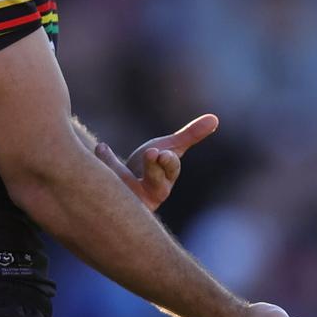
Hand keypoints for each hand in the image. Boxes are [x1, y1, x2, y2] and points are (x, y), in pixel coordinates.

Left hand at [95, 114, 218, 211]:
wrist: (124, 190)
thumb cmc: (152, 167)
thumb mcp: (170, 149)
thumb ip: (190, 136)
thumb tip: (214, 118)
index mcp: (167, 178)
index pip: (171, 170)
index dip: (168, 162)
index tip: (162, 153)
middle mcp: (151, 191)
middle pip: (156, 182)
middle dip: (154, 167)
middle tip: (151, 153)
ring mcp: (131, 197)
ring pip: (127, 185)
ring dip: (119, 168)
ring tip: (107, 150)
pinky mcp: (113, 198)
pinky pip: (106, 181)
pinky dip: (104, 162)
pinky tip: (101, 147)